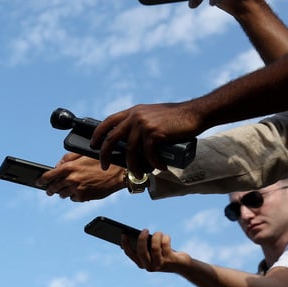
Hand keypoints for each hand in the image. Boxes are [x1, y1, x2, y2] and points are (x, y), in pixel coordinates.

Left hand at [39, 153, 124, 200]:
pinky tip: (79, 190)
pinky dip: (73, 196)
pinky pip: (73, 199)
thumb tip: (57, 165)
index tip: (38, 182)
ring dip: (62, 192)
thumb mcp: (83, 154)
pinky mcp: (83, 197)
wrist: (118, 173)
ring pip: (62, 194)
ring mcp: (76, 190)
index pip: (48, 176)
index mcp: (69, 167)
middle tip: (49, 189)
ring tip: (68, 188)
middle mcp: (71, 180)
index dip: (41, 180)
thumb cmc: (102, 161)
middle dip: (50, 188)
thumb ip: (68, 158)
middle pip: (53, 188)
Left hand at [90, 102, 204, 176]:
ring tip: (138, 174)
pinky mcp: (154, 133)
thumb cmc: (175, 118)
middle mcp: (135, 116)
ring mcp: (144, 124)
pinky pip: (148, 154)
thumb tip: (128, 141)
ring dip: (133, 166)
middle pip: (112, 138)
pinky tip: (159, 168)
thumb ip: (138, 123)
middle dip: (105, 155)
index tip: (93, 145)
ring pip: (130, 151)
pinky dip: (153, 163)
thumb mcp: (151, 115)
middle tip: (104, 166)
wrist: (194, 113)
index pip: (108, 122)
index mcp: (133, 112)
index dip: (97, 134)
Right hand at [120, 229, 189, 272]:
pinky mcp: (170, 260)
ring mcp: (159, 264)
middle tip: (145, 230)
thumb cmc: (164, 254)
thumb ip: (145, 245)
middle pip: (141, 251)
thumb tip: (139, 234)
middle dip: (142, 239)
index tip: (124, 234)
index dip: (125, 244)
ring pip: (154, 248)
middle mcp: (149, 266)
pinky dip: (165, 238)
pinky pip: (165, 245)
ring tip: (158, 233)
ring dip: (157, 236)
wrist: (182, 265)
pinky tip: (166, 237)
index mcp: (141, 264)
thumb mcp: (152, 251)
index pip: (130, 254)